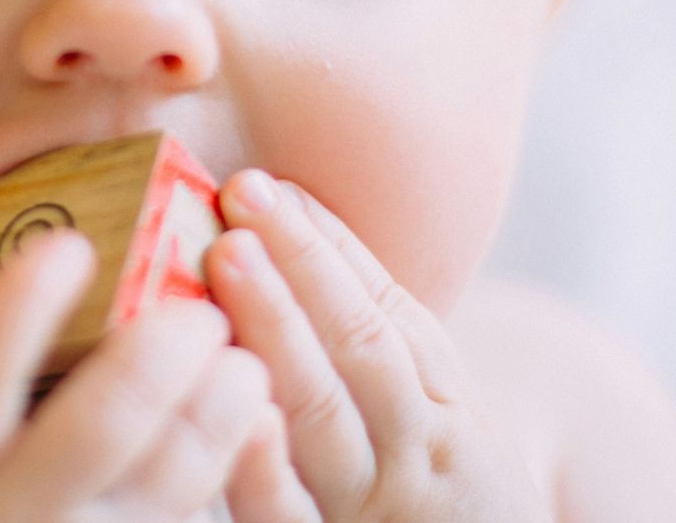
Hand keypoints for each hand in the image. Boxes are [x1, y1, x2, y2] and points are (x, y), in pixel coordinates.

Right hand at [0, 229, 281, 521]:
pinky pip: (196, 514)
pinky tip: (250, 424)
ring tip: (243, 362)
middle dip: (159, 354)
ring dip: (219, 409)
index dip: (21, 304)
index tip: (69, 245)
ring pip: (174, 478)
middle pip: (102, 425)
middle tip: (199, 310)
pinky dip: (232, 463)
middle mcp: (8, 511)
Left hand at [206, 171, 551, 521]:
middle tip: (243, 199)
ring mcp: (378, 507)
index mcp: (447, 404)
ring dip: (277, 330)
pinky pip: (293, 516)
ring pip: (330, 414)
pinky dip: (268, 466)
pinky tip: (239, 414)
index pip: (389, 310)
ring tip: (228, 258)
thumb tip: (291, 229)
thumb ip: (375, 342)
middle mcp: (422, 452)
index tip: (272, 184)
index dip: (328, 244)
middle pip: (362, 349)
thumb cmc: (434, 492)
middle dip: (300, 268)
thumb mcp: (434, 414)